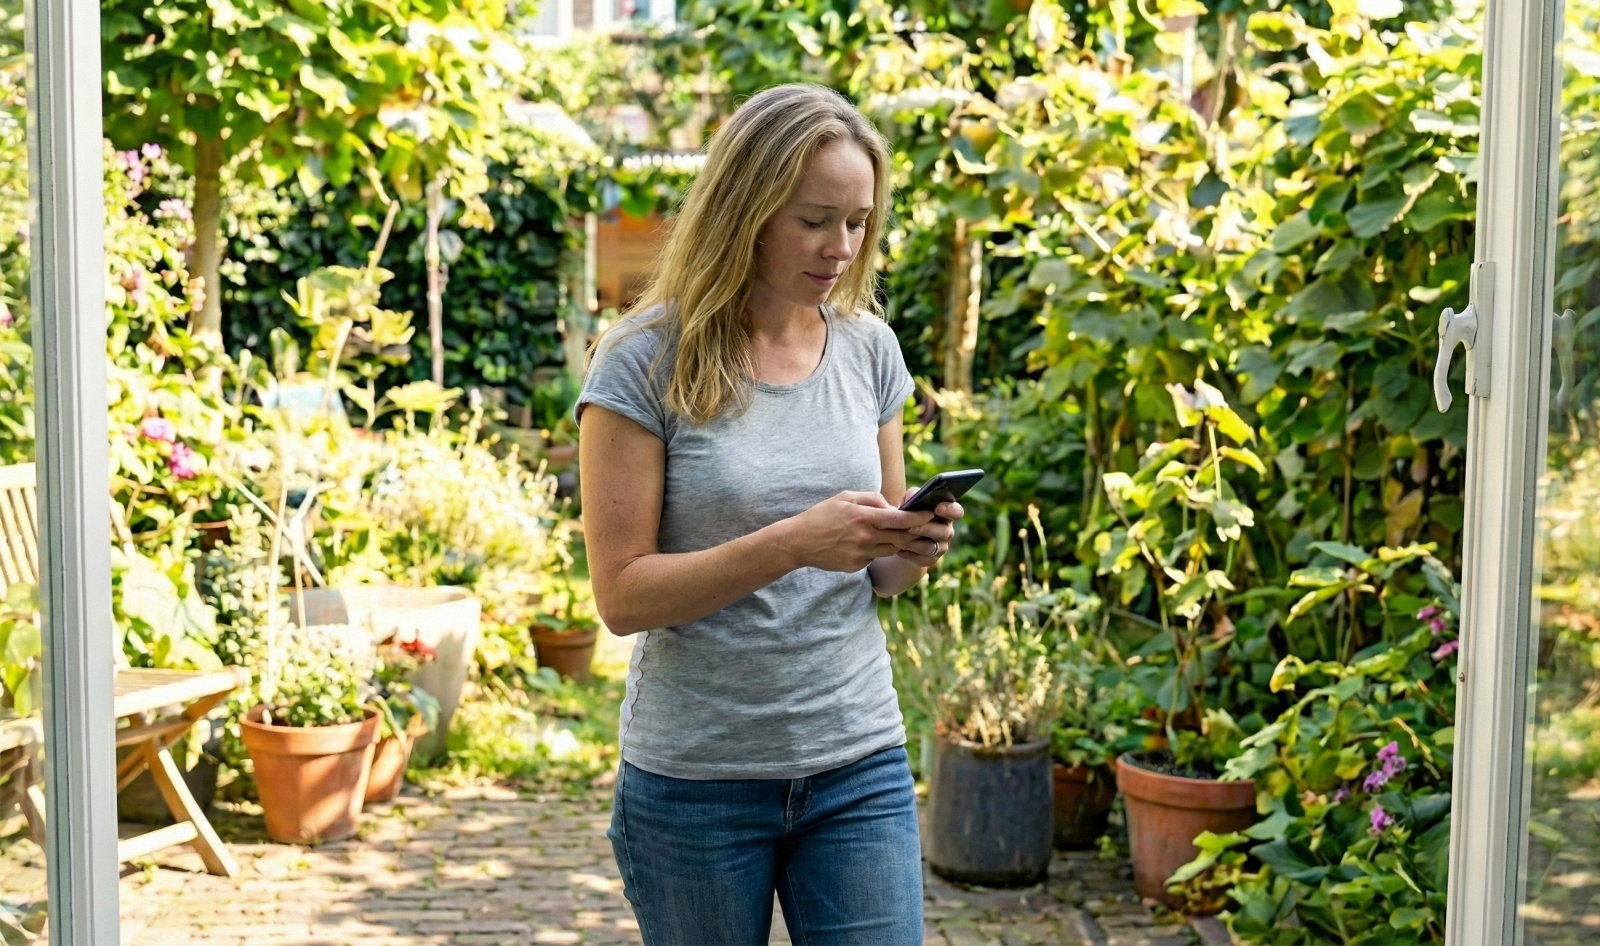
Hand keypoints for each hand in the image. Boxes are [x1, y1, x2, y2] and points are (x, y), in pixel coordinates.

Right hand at [777, 491, 935, 572]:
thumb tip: (892, 507)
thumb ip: (872, 499)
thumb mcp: (846, 497)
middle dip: (915, 532)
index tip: (929, 513)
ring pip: (891, 549)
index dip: (918, 517)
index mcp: (863, 517)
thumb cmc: (823, 515)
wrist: (799, 542)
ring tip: (892, 533)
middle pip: (901, 538)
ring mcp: (861, 554)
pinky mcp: (856, 566)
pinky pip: (875, 558)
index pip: (899, 519)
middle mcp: (865, 538)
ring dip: (896, 542)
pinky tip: (864, 543)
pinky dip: (876, 550)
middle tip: (924, 527)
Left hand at [893, 490, 963, 565]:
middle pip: (943, 532)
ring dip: (912, 543)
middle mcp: (947, 531)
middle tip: (909, 528)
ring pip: (929, 547)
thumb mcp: (909, 502)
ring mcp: (941, 547)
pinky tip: (898, 549)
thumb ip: (912, 496)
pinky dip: (908, 554)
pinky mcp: (931, 559)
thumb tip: (912, 497)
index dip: (950, 510)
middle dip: (925, 529)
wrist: (900, 536)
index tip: (937, 508)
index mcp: (947, 514)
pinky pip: (922, 559)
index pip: (957, 512)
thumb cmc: (908, 513)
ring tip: (896, 539)